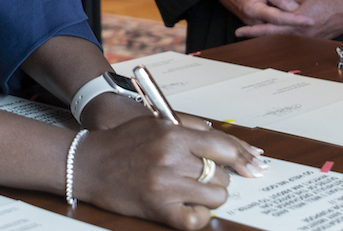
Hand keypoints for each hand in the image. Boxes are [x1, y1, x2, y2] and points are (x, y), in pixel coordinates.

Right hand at [74, 116, 266, 229]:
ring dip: (210, 196)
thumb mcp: (156, 123)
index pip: (223, 146)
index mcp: (172, 134)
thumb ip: (191, 128)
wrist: (87, 164)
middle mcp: (171, 158)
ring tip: (194, 190)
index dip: (244, 156)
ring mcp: (164, 186)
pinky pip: (195, 220)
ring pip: (215, 196)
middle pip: (222, 174)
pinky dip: (199, 217)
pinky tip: (191, 208)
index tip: (256, 164)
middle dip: (219, 177)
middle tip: (204, 176)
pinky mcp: (157, 209)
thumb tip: (227, 142)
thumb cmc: (122, 143)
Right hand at [213, 0, 313, 28]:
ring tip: (307, 24)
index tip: (309, 20)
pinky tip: (292, 23)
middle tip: (314, 25)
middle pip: (278, 28)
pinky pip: (269, 26)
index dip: (296, 20)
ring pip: (274, 28)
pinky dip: (281, 25)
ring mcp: (252, 23)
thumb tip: (293, 7)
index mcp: (254, 10)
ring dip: (289, 27)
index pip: (279, 18)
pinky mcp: (253, 23)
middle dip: (296, 28)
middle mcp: (253, 20)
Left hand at [234, 0, 342, 39]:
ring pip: (285, 39)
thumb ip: (288, 1)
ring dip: (271, 36)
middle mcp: (302, 34)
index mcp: (297, 21)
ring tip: (256, 33)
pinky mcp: (316, 38)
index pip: (270, 28)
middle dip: (258, 35)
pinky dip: (286, 35)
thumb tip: (279, 5)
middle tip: (242, 34)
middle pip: (274, 37)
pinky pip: (297, 38)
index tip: (239, 31)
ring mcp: (309, 38)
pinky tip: (279, 33)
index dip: (253, 30)